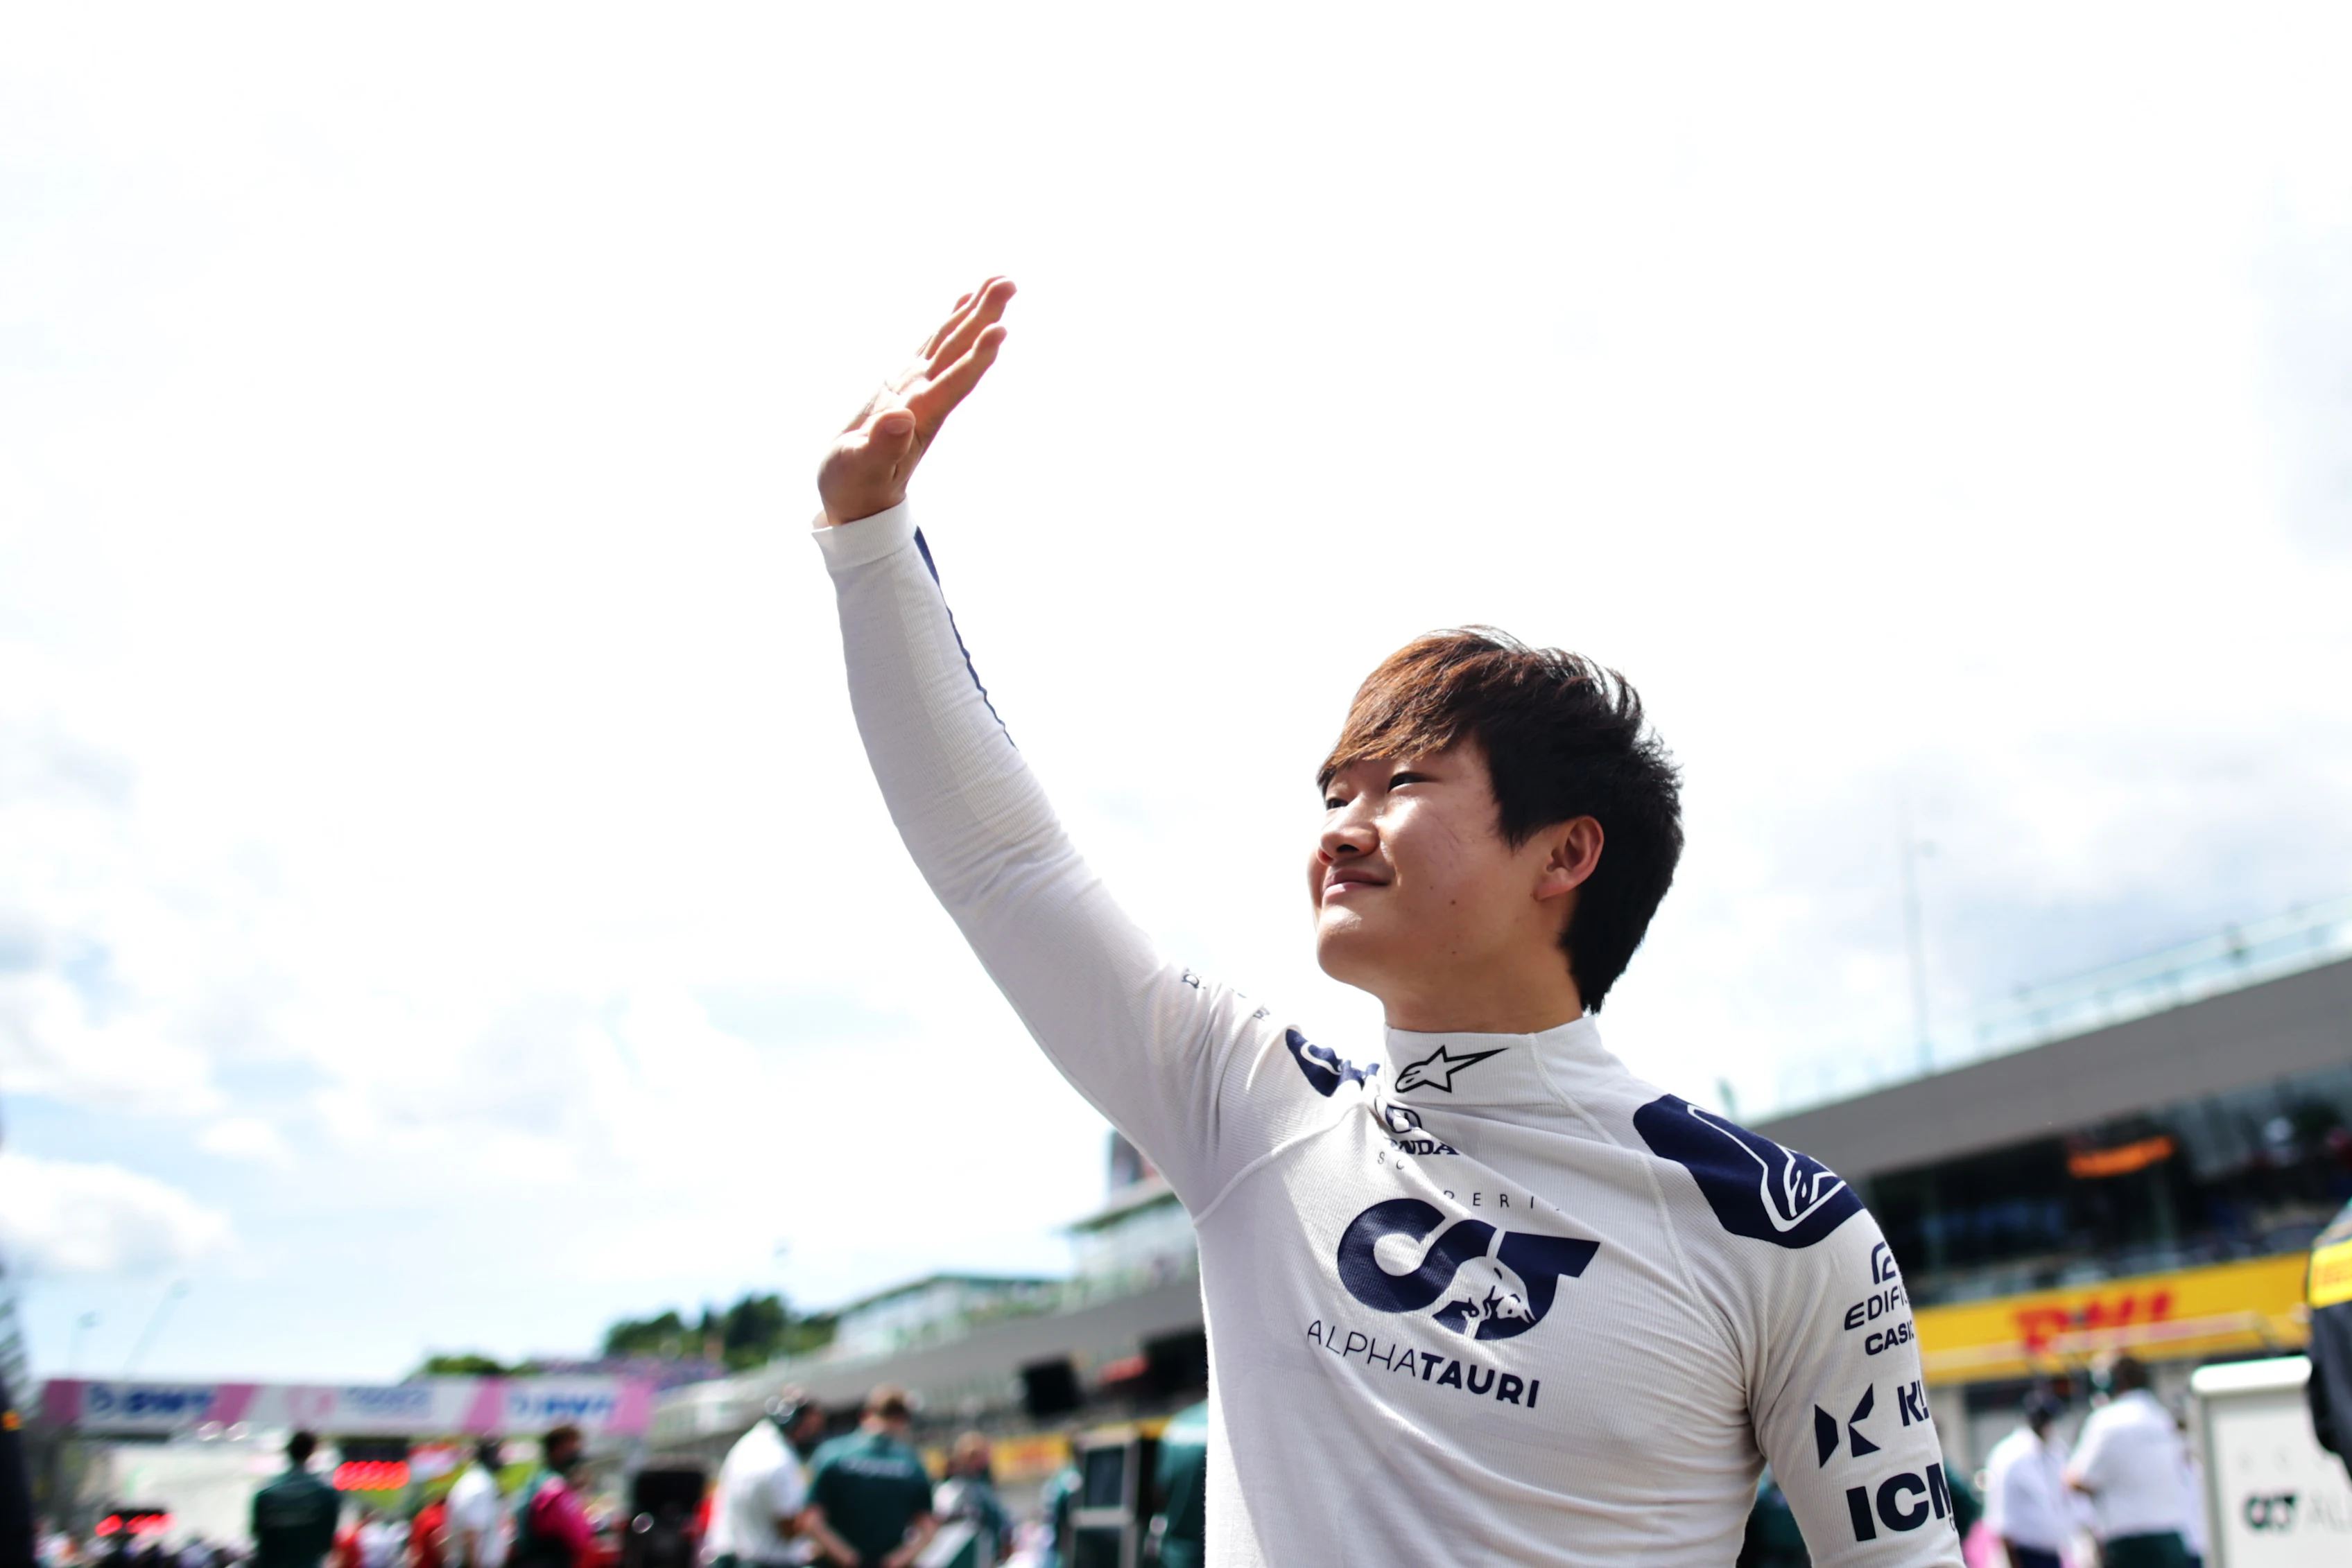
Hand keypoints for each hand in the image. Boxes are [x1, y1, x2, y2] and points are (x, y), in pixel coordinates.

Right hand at [817, 277, 1015, 525]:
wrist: (857, 498)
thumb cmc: (855, 488)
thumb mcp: (859, 469)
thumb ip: (881, 447)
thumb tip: (901, 418)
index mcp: (918, 418)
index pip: (952, 383)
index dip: (975, 358)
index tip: (1000, 330)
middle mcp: (925, 399)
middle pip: (959, 353)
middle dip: (983, 318)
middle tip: (1007, 283)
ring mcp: (917, 389)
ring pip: (950, 343)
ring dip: (975, 313)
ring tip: (998, 282)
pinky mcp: (904, 384)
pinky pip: (931, 346)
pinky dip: (949, 322)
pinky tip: (964, 302)